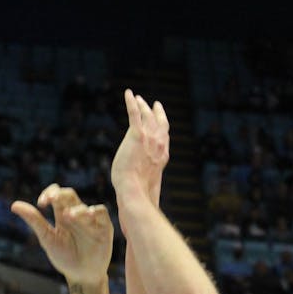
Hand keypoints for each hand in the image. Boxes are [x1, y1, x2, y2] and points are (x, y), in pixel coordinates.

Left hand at [12, 184, 113, 284]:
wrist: (82, 276)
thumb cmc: (64, 258)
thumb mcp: (47, 239)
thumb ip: (34, 221)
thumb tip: (14, 205)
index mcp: (62, 216)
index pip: (56, 195)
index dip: (49, 193)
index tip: (42, 203)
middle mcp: (76, 215)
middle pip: (69, 195)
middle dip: (60, 195)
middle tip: (52, 200)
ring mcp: (90, 220)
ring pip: (83, 205)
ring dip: (75, 209)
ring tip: (68, 216)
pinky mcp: (104, 227)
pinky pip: (101, 212)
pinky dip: (94, 211)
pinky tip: (87, 216)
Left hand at [111, 89, 169, 206]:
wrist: (135, 190)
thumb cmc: (139, 193)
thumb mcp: (147, 186)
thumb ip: (149, 183)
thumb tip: (150, 199)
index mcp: (162, 156)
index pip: (164, 137)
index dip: (162, 127)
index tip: (159, 120)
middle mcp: (159, 144)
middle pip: (159, 123)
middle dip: (156, 112)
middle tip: (152, 104)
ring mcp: (149, 139)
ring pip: (147, 116)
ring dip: (143, 106)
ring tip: (138, 98)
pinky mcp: (136, 135)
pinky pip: (134, 114)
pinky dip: (131, 102)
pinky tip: (128, 93)